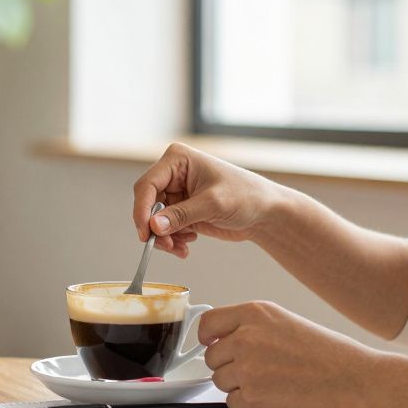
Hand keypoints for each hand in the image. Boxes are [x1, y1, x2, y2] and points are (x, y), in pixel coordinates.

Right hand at [131, 143, 280, 256]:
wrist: (265, 212)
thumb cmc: (246, 196)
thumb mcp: (213, 204)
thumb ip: (182, 215)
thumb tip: (153, 225)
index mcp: (178, 160)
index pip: (147, 185)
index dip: (142, 210)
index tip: (146, 233)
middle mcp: (173, 174)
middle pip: (147, 204)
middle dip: (154, 228)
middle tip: (167, 246)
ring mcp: (176, 193)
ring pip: (154, 220)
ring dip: (164, 237)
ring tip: (181, 248)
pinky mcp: (182, 210)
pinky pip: (165, 228)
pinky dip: (172, 240)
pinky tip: (187, 245)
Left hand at [200, 301, 383, 407]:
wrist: (358, 381)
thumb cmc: (331, 355)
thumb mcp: (286, 323)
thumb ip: (252, 327)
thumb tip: (221, 340)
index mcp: (255, 312)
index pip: (208, 324)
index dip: (208, 338)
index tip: (212, 345)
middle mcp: (246, 336)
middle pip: (212, 358)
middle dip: (230, 367)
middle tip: (261, 372)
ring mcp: (248, 367)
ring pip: (220, 381)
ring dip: (240, 387)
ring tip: (274, 384)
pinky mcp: (253, 397)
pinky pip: (232, 403)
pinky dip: (249, 406)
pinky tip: (276, 398)